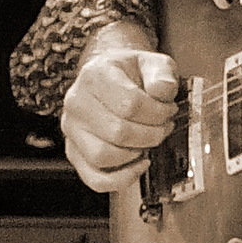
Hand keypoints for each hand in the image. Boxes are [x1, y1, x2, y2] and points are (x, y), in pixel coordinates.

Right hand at [60, 36, 180, 191]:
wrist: (111, 76)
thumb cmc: (132, 73)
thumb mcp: (153, 63)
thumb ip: (162, 74)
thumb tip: (161, 92)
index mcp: (94, 76)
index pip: (130, 105)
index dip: (158, 113)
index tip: (169, 111)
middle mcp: (76, 103)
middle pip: (118, 133)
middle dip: (151, 135)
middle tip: (164, 127)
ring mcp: (72, 130)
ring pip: (103, 157)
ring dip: (136, 155)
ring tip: (149, 142)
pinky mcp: (74, 152)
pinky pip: (95, 178)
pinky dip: (121, 179)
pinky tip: (139, 164)